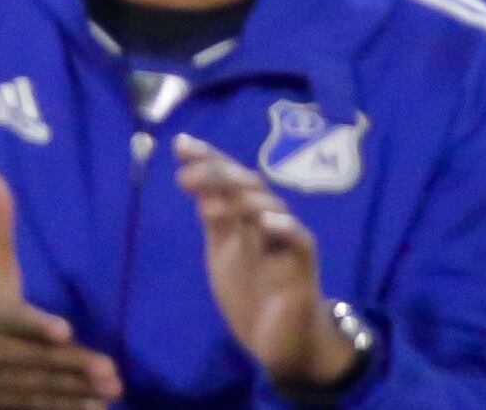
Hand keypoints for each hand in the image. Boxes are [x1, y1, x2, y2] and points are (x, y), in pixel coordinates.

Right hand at [0, 172, 118, 409]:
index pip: (13, 320)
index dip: (36, 326)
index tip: (63, 329)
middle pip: (39, 360)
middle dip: (73, 366)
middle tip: (109, 370)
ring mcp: (9, 384)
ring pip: (47, 388)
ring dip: (79, 391)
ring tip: (112, 388)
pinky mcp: (19, 404)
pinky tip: (95, 409)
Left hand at [174, 138, 363, 393]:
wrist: (277, 341)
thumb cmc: (251, 294)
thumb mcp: (223, 253)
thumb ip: (213, 220)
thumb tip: (194, 179)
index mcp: (245, 216)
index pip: (229, 178)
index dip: (208, 158)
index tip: (181, 144)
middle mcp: (268, 221)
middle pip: (249, 185)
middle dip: (219, 173)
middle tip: (188, 175)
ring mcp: (287, 240)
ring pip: (272, 206)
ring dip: (243, 198)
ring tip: (214, 202)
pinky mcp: (304, 265)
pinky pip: (300, 239)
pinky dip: (285, 227)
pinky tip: (265, 222)